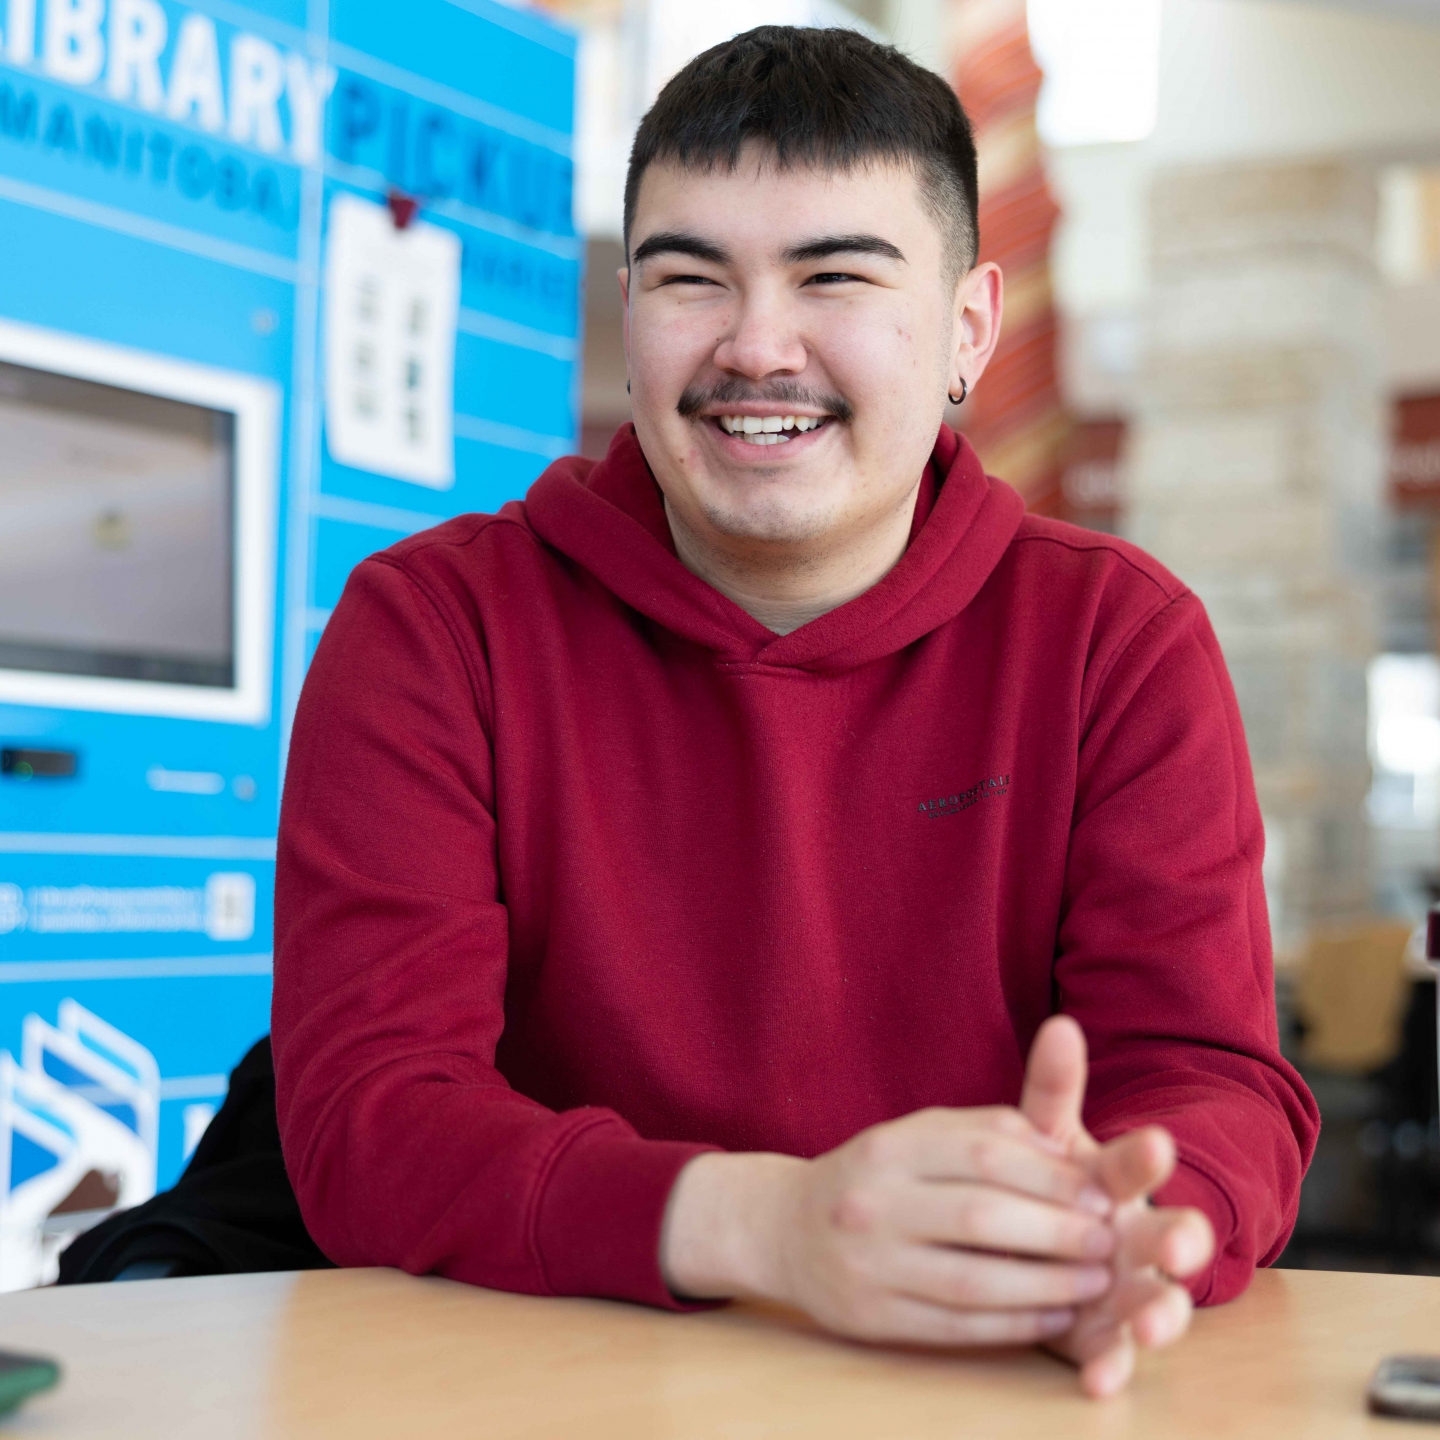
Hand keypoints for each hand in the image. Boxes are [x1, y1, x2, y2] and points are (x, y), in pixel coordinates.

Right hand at [661, 1097, 1120, 1349]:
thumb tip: (1063, 1149)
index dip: (1051, 1175)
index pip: (984, 1154)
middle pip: (982, 1218)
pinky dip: (1012, 1325)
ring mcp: (868, 1263)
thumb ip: (985, 1132)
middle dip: (1057, 1232)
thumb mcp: (916, 1133)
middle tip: (1109, 1241)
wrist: (784, 1226)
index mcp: (889, 1146)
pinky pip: (954, 1327)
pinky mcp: (870, 1318)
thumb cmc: (875, 1175)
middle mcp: (872, 1201)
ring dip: (1046, 1285)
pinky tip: (1054, 1317)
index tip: (1101, 1192)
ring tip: (1096, 1282)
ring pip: (972, 1280)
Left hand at [1020, 1015, 1214, 1396]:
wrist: (1043, 1238)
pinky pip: (1112, 1355)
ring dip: (1159, 1313)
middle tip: (1181, 1245)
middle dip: (1183, 1241)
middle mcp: (1139, 1235)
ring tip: (1152, 1324)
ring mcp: (1128, 1289)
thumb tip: (1060, 1025)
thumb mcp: (1045, 1135)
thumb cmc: (1050, 1180)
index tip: (1156, 1144)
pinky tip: (1099, 1380)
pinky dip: (1109, 1368)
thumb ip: (1053, 1088)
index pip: (1140, 1162)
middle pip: (1175, 1238)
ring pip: (1157, 1302)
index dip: (1148, 1156)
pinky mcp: (1103, 1335)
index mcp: (1119, 1181)